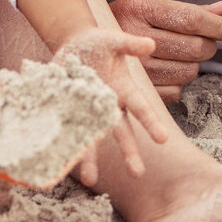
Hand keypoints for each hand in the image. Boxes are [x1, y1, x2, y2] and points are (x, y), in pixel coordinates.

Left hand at [54, 26, 168, 184]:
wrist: (73, 45)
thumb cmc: (98, 43)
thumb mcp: (112, 41)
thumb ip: (130, 45)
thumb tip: (150, 44)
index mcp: (124, 89)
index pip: (140, 108)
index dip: (151, 123)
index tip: (163, 140)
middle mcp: (109, 106)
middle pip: (121, 132)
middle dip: (129, 152)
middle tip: (137, 174)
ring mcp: (88, 111)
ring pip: (92, 139)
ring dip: (90, 159)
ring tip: (89, 180)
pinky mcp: (69, 111)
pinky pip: (68, 131)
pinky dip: (64, 145)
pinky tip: (59, 162)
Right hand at [109, 0, 221, 100]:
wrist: (86, 47)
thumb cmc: (128, 23)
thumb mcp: (151, 8)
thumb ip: (189, 10)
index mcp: (137, 8)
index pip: (190, 18)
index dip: (216, 25)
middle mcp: (133, 35)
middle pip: (194, 47)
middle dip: (209, 45)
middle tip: (205, 42)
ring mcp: (132, 66)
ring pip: (189, 71)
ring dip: (193, 64)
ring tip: (181, 56)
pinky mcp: (135, 90)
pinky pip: (176, 91)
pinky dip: (179, 82)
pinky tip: (167, 71)